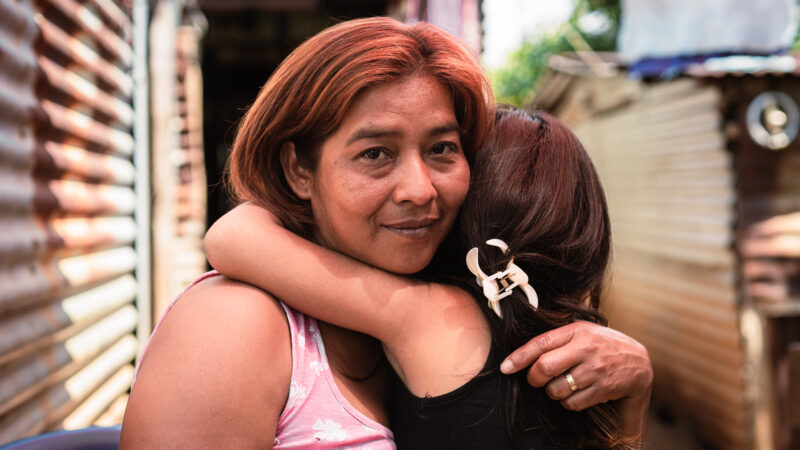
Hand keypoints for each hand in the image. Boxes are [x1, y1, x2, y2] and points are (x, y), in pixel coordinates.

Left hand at [500, 321, 651, 411]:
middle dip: (534, 378)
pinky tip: (576, 393)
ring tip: (562, 384)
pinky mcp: (604, 388)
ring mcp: (596, 369)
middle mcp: (586, 348)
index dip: (519, 357)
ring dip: (553, 392)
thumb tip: (522, 353)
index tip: (505, 368)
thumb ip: (557, 338)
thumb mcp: (582, 332)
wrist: (638, 362)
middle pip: (544, 367)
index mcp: (577, 330)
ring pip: (557, 389)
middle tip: (536, 380)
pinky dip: (568, 402)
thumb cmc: (601, 346)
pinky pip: (572, 403)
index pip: (541, 343)